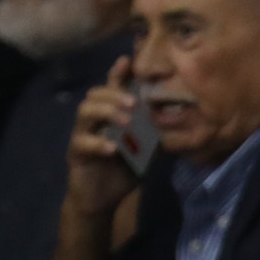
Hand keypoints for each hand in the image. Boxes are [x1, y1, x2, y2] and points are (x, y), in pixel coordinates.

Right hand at [64, 57, 142, 220]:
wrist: (103, 198)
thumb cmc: (125, 169)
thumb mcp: (147, 149)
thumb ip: (158, 132)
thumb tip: (184, 119)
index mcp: (111, 115)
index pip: (112, 88)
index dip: (118, 73)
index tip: (129, 60)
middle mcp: (94, 120)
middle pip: (95, 95)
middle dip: (114, 94)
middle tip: (134, 102)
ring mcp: (82, 134)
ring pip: (84, 113)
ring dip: (106, 112)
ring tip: (126, 120)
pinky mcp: (75, 153)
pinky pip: (82, 143)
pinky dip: (98, 143)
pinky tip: (113, 148)